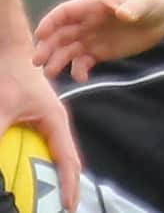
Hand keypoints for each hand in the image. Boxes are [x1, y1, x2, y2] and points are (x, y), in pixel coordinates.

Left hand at [1, 45, 80, 208]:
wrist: (10, 52)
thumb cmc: (10, 76)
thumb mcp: (1, 110)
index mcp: (56, 121)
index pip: (68, 159)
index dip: (70, 185)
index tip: (70, 207)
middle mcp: (55, 124)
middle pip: (66, 160)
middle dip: (66, 185)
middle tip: (60, 207)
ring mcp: (46, 122)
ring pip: (55, 155)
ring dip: (53, 175)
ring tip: (48, 197)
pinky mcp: (35, 121)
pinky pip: (41, 148)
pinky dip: (38, 163)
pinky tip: (26, 174)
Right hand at [33, 0, 163, 81]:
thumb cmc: (151, 1)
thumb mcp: (144, 2)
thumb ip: (133, 8)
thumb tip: (124, 14)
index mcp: (92, 6)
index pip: (64, 12)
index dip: (50, 22)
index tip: (40, 35)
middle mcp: (87, 22)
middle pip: (60, 34)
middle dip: (48, 46)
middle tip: (38, 62)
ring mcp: (92, 38)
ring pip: (68, 50)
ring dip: (58, 61)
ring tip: (51, 73)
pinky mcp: (100, 52)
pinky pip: (83, 62)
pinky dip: (79, 70)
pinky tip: (82, 78)